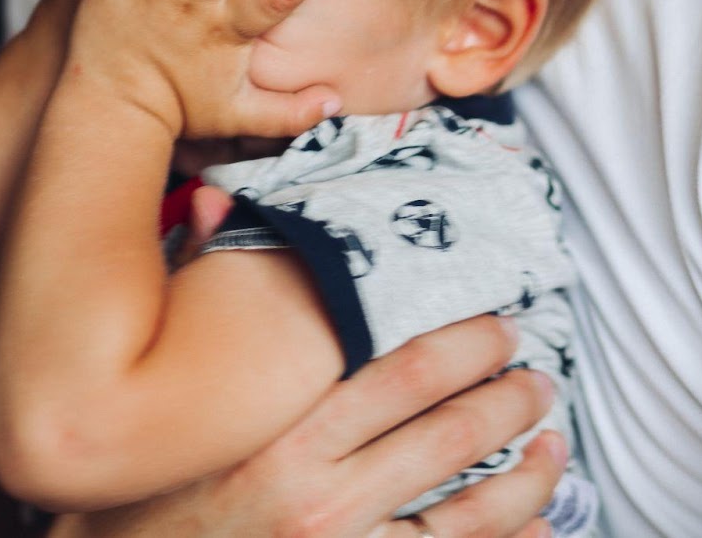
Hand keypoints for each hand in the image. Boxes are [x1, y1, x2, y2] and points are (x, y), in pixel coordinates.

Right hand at [48, 313, 564, 537]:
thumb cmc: (148, 486)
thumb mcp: (168, 391)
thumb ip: (200, 293)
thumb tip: (205, 197)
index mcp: (284, 436)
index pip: (402, 376)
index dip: (465, 346)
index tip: (498, 326)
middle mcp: (321, 499)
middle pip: (447, 436)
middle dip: (507, 400)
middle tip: (537, 375)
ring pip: (466, 515)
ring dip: (524, 476)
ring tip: (554, 443)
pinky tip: (540, 525)